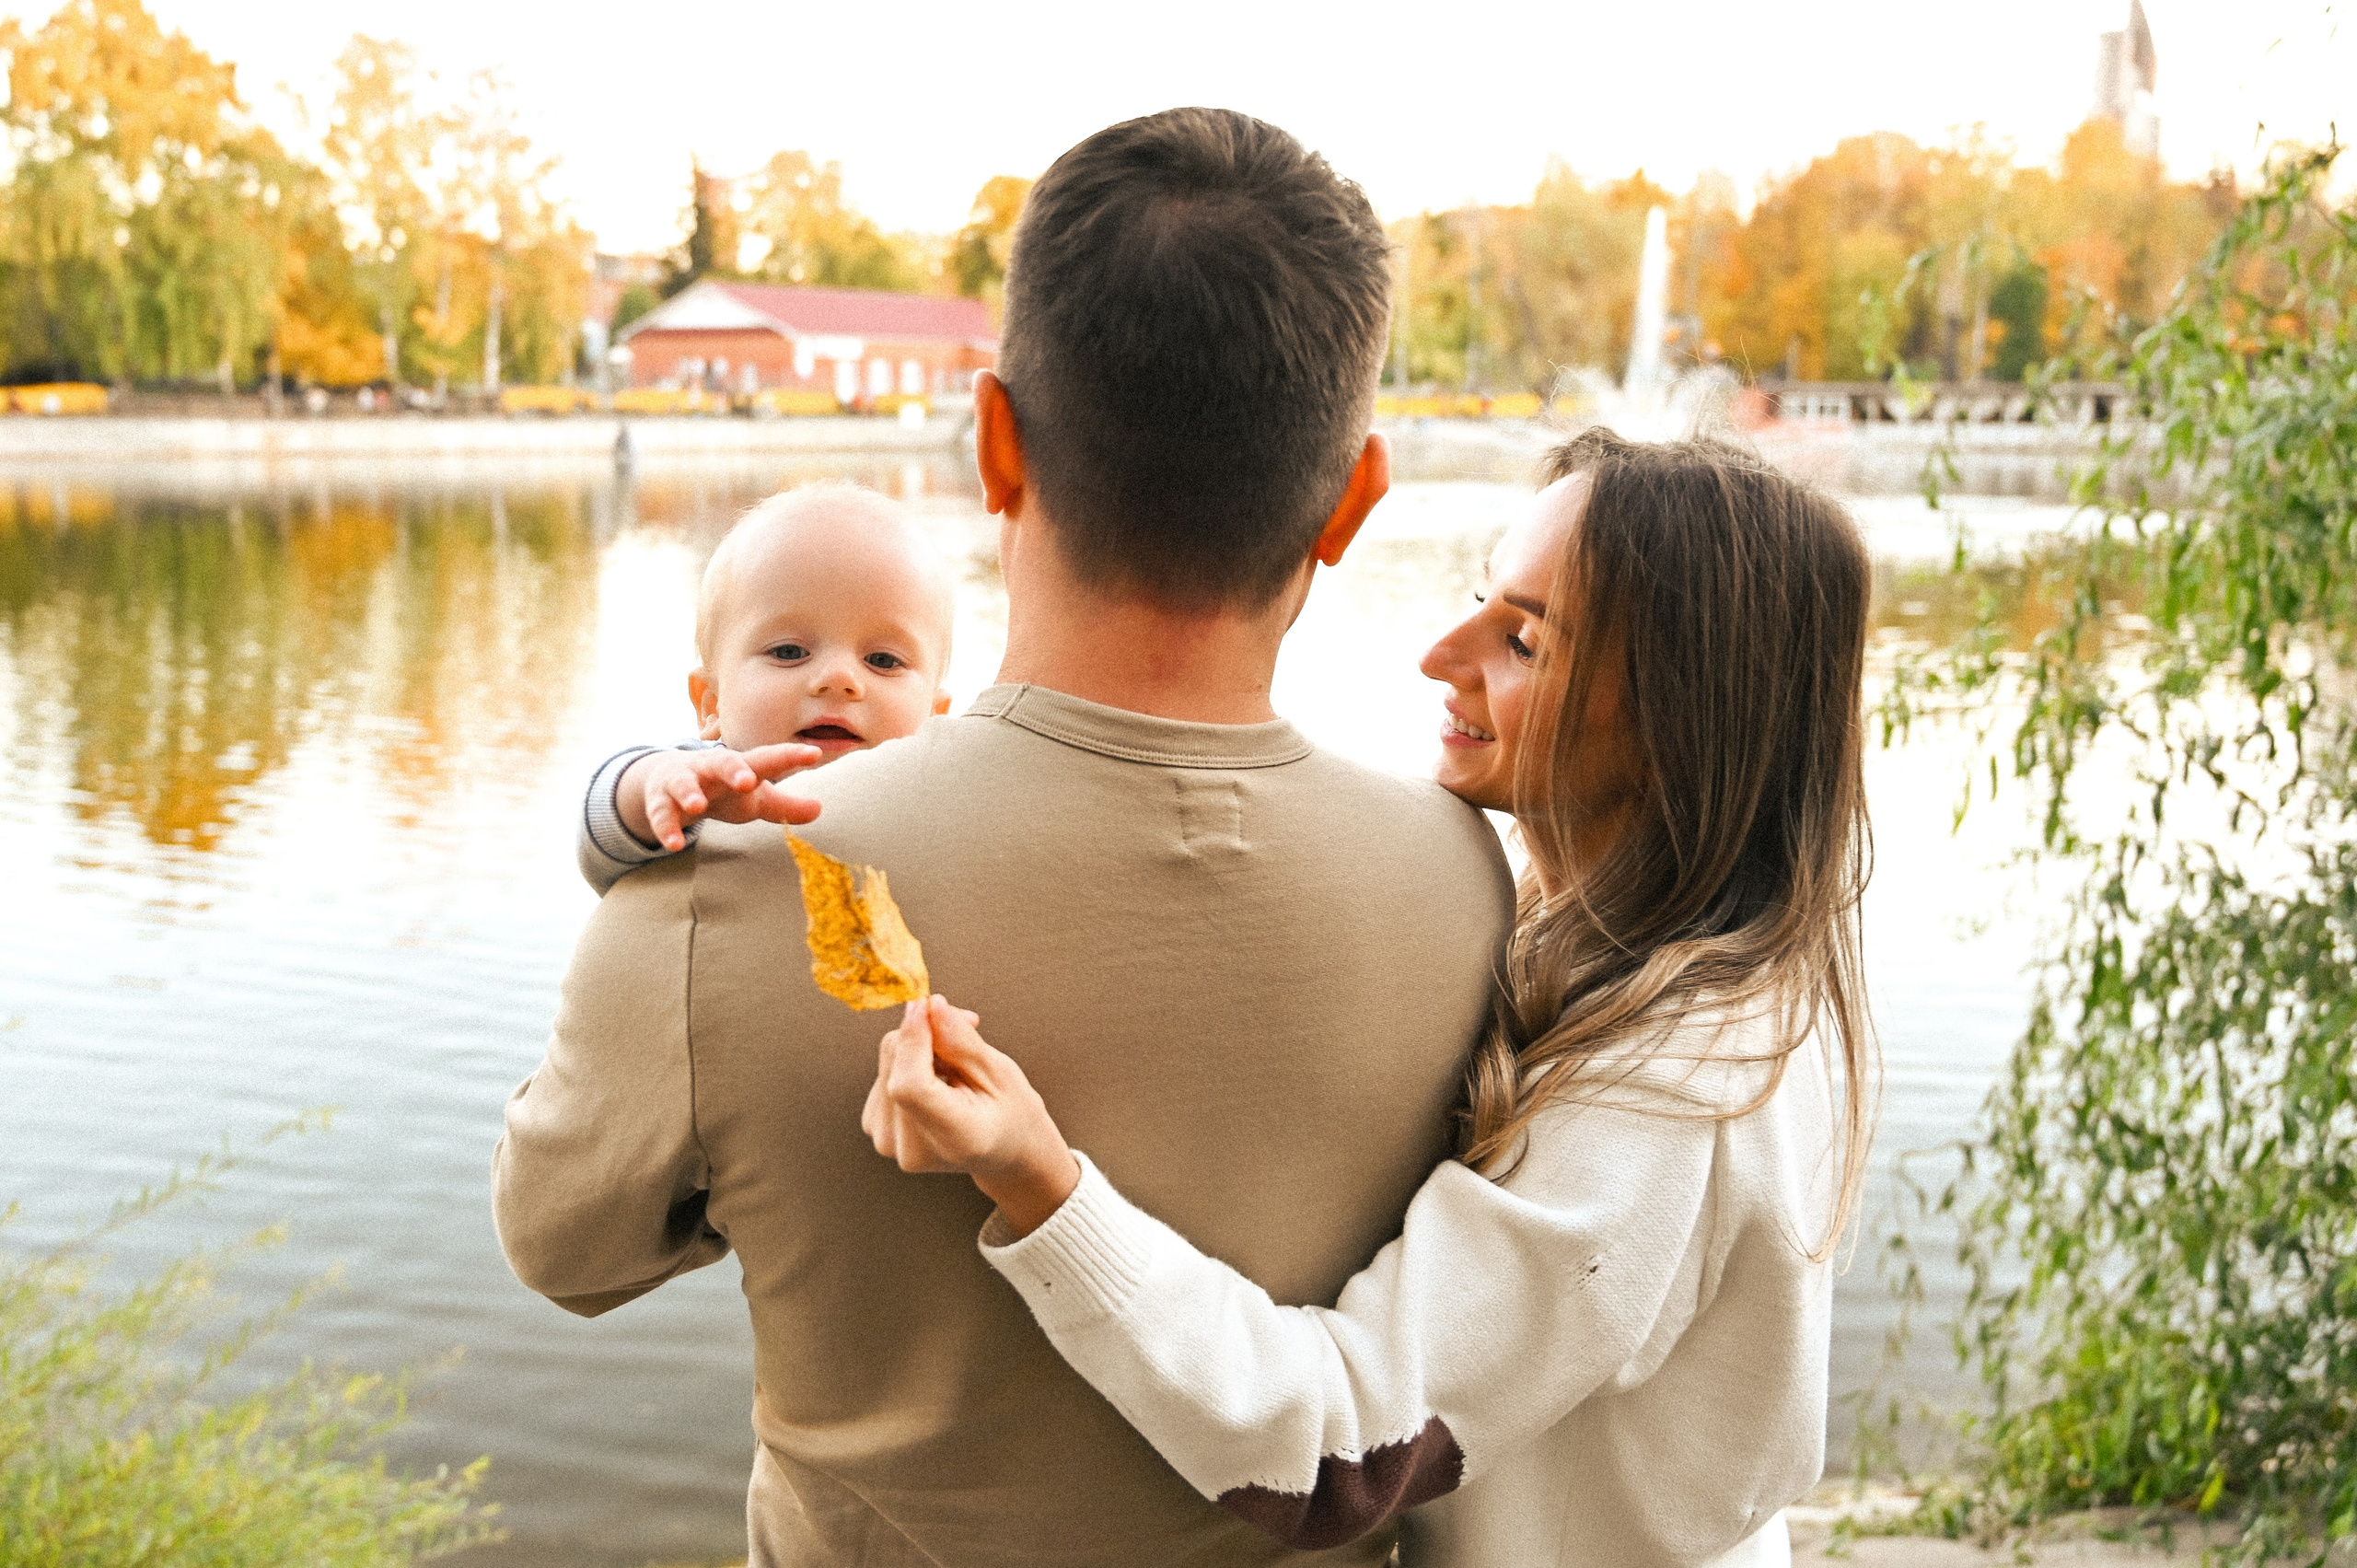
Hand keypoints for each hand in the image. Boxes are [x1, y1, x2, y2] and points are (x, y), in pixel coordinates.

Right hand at [619, 743, 823, 850]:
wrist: (667, 777)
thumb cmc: (722, 788)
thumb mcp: (754, 798)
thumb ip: (784, 805)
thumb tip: (819, 809)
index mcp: (740, 766)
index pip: (768, 759)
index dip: (791, 757)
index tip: (814, 755)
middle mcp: (711, 768)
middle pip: (723, 761)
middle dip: (734, 769)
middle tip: (747, 781)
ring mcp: (682, 780)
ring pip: (683, 783)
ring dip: (688, 793)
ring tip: (695, 807)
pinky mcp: (660, 800)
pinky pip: (661, 813)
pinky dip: (665, 828)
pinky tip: (673, 844)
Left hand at [861, 994, 1080, 1237]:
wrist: (1004, 1151)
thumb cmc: (1011, 1114)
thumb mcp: (1001, 1074)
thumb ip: (962, 1044)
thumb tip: (931, 1007)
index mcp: (954, 1139)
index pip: (910, 1087)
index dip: (913, 1040)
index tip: (929, 1005)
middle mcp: (913, 1150)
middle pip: (896, 1070)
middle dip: (924, 1033)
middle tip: (966, 1023)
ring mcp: (891, 1144)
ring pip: (887, 1065)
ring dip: (918, 1047)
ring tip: (956, 1060)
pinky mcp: (878, 1130)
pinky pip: (882, 1076)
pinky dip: (908, 1063)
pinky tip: (937, 1076)